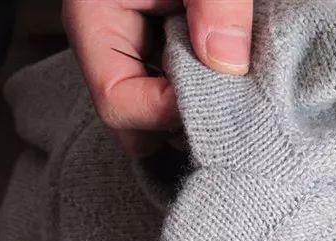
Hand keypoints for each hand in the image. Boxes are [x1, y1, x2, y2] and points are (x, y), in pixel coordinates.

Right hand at [63, 0, 252, 154]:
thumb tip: (226, 62)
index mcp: (97, 20)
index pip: (118, 102)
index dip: (166, 111)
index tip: (218, 90)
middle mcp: (114, 46)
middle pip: (136, 125)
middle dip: (181, 120)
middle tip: (231, 94)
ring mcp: (141, 53)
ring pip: (160, 118)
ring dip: (200, 107)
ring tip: (238, 79)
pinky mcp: (169, 53)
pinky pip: (182, 95)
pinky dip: (211, 94)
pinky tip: (237, 75)